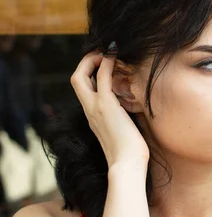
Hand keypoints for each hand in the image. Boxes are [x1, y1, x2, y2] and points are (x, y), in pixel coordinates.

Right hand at [70, 51, 149, 168]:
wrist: (127, 165)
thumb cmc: (129, 153)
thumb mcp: (122, 133)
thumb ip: (121, 121)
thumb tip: (131, 116)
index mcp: (93, 116)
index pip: (84, 90)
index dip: (90, 75)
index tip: (103, 67)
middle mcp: (90, 110)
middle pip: (75, 79)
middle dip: (85, 63)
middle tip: (101, 55)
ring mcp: (96, 107)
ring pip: (82, 75)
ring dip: (94, 59)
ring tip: (109, 51)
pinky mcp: (107, 105)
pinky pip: (102, 77)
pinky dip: (107, 63)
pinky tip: (116, 57)